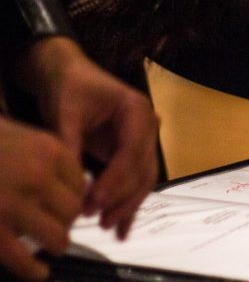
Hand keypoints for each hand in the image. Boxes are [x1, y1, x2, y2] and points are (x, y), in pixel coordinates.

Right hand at [0, 116, 84, 279]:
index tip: (64, 205)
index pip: (80, 183)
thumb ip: (42, 156)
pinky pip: (22, 259)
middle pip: (72, 211)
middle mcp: (37, 176)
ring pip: (57, 237)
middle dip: (65, 222)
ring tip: (50, 246)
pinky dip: (33, 270)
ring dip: (55, 244)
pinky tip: (38, 273)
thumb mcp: (15, 136)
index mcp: (47, 150)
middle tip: (55, 226)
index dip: (72, 198)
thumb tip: (73, 181)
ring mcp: (13, 205)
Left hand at [13, 37, 158, 239]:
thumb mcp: (65, 113)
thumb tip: (70, 185)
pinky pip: (134, 180)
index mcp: (136, 111)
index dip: (116, 179)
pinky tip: (122, 228)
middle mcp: (147, 126)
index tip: (93, 201)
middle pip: (143, 168)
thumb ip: (70, 146)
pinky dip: (128, 203)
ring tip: (108, 227)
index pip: (133, 151)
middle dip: (123, 197)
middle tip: (98, 219)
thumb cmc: (69, 87)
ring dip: (128, 204)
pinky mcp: (130, 152)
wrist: (67, 74)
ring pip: (143, 179)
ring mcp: (141, 140)